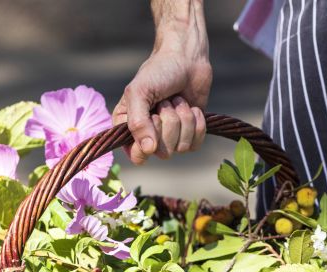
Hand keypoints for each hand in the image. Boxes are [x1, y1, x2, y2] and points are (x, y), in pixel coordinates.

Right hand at [113, 2, 211, 163]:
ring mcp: (171, 138)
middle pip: (163, 152)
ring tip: (177, 100)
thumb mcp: (139, 92)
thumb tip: (148, 151)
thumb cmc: (158, 72)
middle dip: (169, 122)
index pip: (137, 156)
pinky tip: (191, 108)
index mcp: (129, 129)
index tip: (153, 118)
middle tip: (165, 102)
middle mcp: (149, 137)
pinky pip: (196, 145)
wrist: (187, 59)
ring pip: (181, 148)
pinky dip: (197, 123)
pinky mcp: (190, 136)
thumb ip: (137, 122)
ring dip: (183, 119)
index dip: (148, 143)